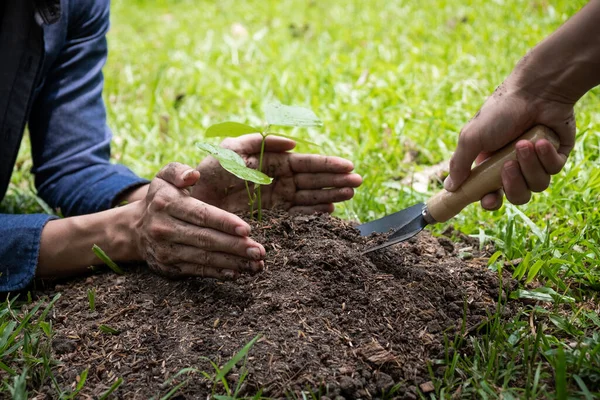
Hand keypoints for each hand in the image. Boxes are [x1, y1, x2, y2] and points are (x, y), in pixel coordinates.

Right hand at [133, 162, 265, 279]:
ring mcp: (166, 251)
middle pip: (206, 239)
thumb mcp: (164, 177)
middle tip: (259, 251)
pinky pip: (198, 271)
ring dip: (233, 263)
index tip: (247, 230)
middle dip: (235, 247)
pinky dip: (219, 273)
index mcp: (167, 204)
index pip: (201, 215)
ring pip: (204, 259)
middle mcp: (164, 229)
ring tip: (256, 265)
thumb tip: (193, 175)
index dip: (224, 223)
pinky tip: (238, 273)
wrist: (135, 229)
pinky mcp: (169, 268)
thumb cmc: (161, 199)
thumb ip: (178, 171)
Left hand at [191, 134, 362, 213]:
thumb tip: (293, 143)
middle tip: (358, 182)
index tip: (348, 166)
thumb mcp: (230, 149)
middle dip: (335, 179)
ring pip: (308, 194)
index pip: (305, 162)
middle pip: (312, 178)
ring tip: (350, 194)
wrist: (193, 197)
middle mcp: (276, 177)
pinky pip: (295, 210)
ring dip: (329, 193)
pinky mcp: (269, 211)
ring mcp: (274, 194)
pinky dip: (312, 210)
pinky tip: (329, 210)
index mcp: (271, 160)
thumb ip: (258, 142)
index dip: (327, 164)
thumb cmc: (209, 170)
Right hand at [445, 75, 574, 209]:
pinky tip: (541, 140)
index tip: (489, 200)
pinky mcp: (557, 155)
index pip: (491, 193)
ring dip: (529, 166)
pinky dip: (545, 156)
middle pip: (516, 195)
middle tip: (507, 166)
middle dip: (512, 185)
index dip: (490, 200)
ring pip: (537, 185)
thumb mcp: (472, 137)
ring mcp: (537, 162)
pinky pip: (553, 169)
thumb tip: (449, 187)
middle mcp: (514, 166)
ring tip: (524, 144)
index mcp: (491, 164)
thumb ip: (459, 163)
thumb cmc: (500, 111)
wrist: (536, 91)